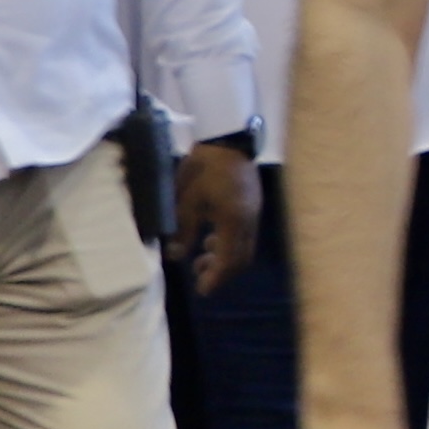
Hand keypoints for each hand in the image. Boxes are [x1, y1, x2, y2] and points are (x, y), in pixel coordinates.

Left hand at [175, 140, 260, 295]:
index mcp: (233, 222)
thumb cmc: (204, 167)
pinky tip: (212, 237)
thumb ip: (183, 230)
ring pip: (244, 248)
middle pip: (241, 259)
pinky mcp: (253, 205)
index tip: (202, 290)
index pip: (228, 261)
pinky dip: (229, 243)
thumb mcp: (187, 199)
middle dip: (222, 272)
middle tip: (200, 276)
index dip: (215, 278)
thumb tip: (175, 256)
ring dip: (225, 258)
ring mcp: (254, 213)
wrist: (227, 138)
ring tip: (202, 256)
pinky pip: (244, 234)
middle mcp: (248, 222)